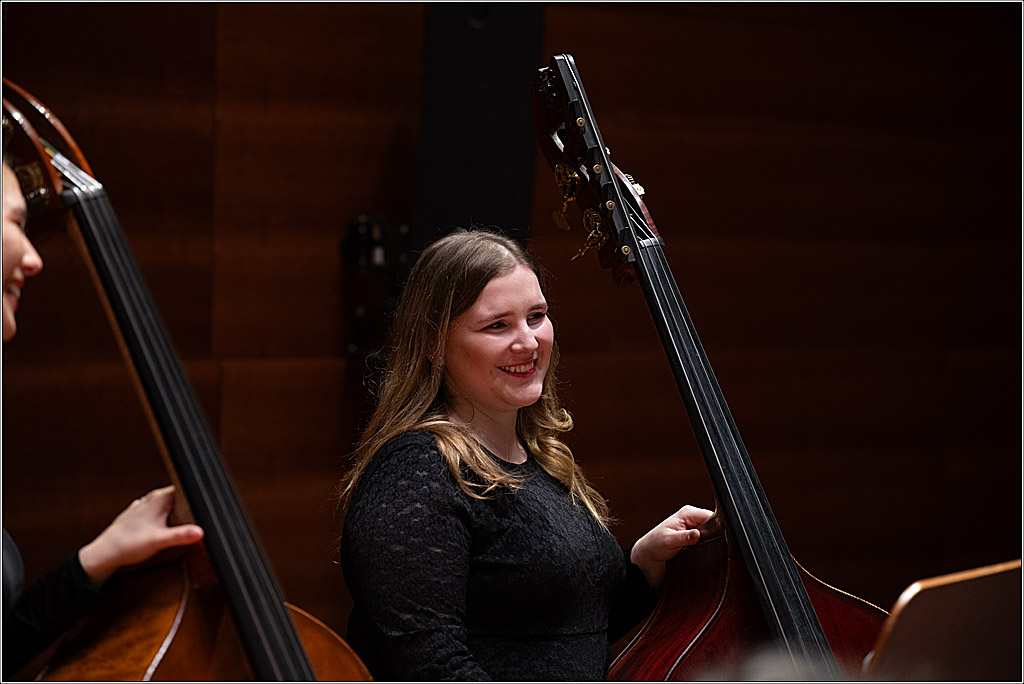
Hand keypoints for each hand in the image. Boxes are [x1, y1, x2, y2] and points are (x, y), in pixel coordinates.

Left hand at [78, 485, 203, 586]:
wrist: (105, 553)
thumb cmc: (127, 545)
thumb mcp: (159, 541)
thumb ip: (181, 535)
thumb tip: (201, 532)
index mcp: (159, 498)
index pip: (186, 488)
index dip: (197, 497)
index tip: (206, 505)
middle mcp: (151, 498)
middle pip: (179, 497)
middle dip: (188, 507)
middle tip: (198, 519)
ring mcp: (144, 506)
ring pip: (168, 505)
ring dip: (176, 513)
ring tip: (182, 526)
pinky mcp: (139, 516)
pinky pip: (158, 513)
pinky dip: (164, 519)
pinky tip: (165, 530)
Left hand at [630, 504, 713, 590]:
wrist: (649, 553)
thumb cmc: (655, 544)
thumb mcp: (669, 541)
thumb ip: (684, 537)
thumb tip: (697, 534)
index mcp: (687, 513)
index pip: (710, 515)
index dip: (717, 526)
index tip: (718, 538)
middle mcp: (692, 517)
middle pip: (714, 523)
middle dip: (714, 535)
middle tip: (709, 546)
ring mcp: (695, 526)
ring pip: (712, 531)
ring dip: (711, 540)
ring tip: (703, 549)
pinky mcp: (695, 534)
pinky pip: (708, 537)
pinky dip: (708, 544)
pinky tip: (704, 551)